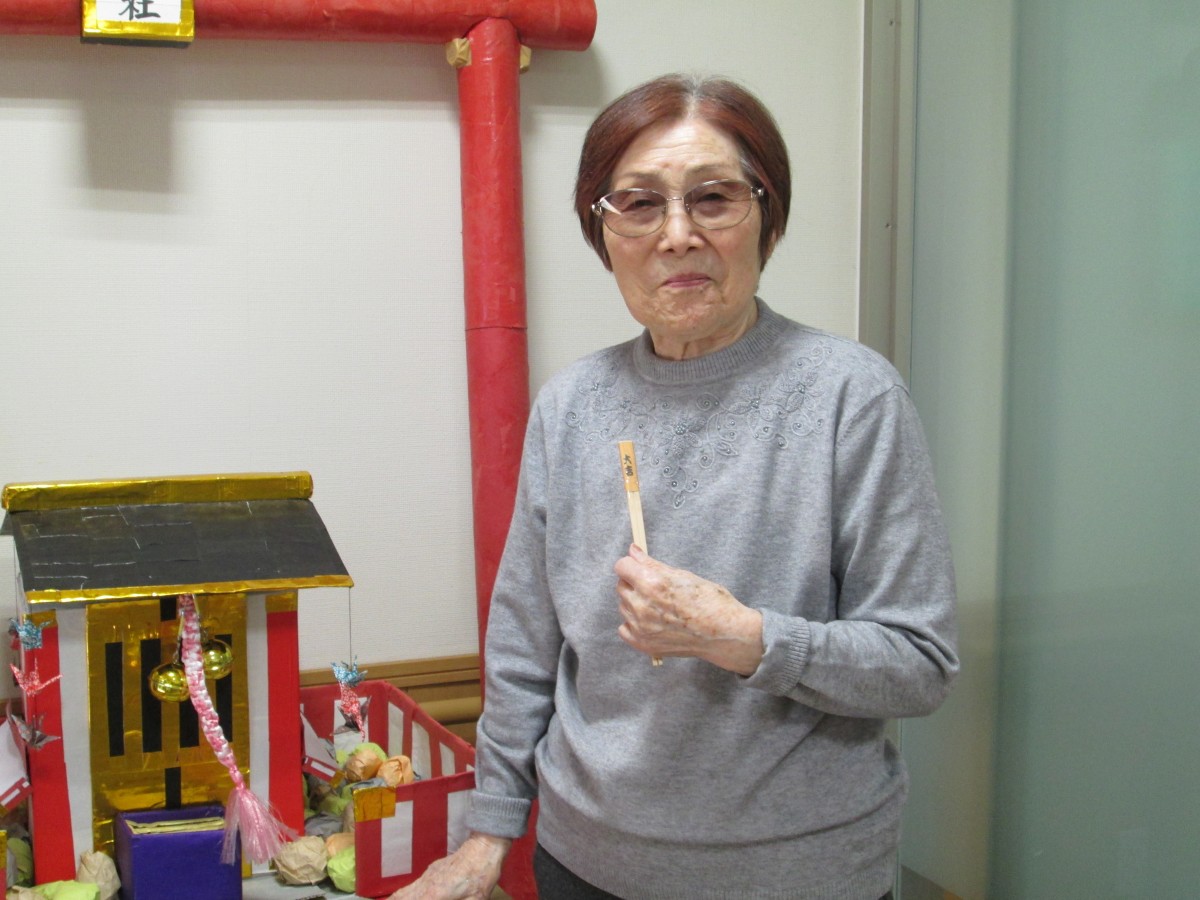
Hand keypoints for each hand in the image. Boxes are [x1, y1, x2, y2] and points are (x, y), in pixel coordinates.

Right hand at [386, 832, 510, 899]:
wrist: (484, 846)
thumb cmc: (482, 874)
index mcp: (435, 894)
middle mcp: (427, 884)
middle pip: (403, 897)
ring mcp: (429, 875)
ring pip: (406, 891)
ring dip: (398, 898)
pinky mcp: (434, 870)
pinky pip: (413, 885)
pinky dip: (404, 894)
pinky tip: (402, 897)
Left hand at [613, 544, 763, 673]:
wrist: (723, 634)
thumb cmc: (709, 601)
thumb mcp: (682, 575)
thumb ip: (651, 564)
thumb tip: (632, 551)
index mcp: (652, 584)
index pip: (622, 566)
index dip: (632, 565)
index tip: (639, 567)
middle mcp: (642, 606)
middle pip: (621, 586)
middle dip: (634, 583)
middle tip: (655, 588)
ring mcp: (641, 627)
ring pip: (623, 606)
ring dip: (635, 602)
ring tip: (659, 606)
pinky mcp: (643, 644)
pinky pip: (625, 628)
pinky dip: (634, 624)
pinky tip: (653, 622)